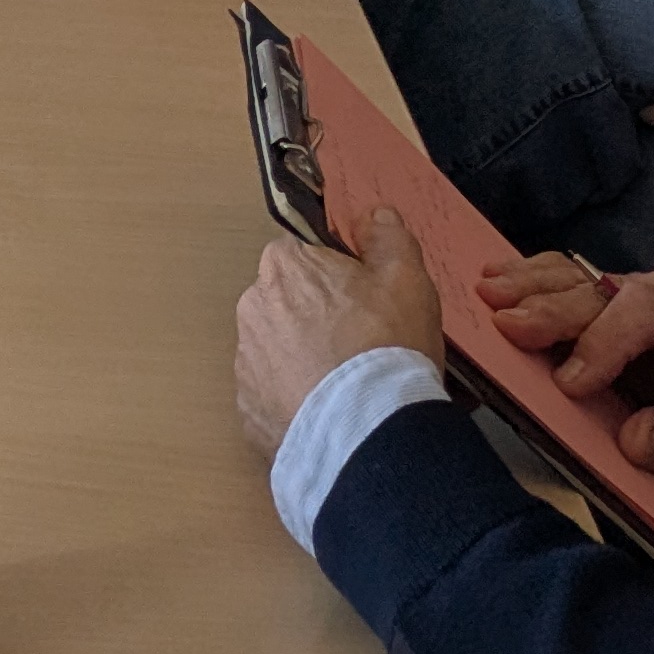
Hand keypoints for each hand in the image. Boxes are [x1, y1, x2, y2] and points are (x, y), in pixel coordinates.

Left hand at [235, 212, 444, 457]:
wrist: (365, 437)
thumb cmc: (384, 351)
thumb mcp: (406, 279)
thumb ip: (387, 236)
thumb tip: (372, 216)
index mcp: (284, 266)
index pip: (306, 255)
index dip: (340, 278)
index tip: (365, 302)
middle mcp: (254, 308)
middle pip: (291, 303)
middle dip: (321, 320)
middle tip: (364, 347)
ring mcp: (248, 363)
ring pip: (281, 351)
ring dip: (308, 363)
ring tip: (350, 389)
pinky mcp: (250, 412)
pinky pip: (276, 397)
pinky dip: (299, 404)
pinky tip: (333, 416)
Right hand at [480, 252, 653, 495]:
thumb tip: (633, 438)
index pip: (648, 313)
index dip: (605, 340)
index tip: (570, 383)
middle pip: (603, 290)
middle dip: (552, 306)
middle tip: (503, 323)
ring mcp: (643, 291)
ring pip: (581, 276)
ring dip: (532, 284)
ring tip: (487, 290)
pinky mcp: (620, 301)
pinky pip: (574, 281)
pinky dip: (535, 280)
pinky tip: (501, 276)